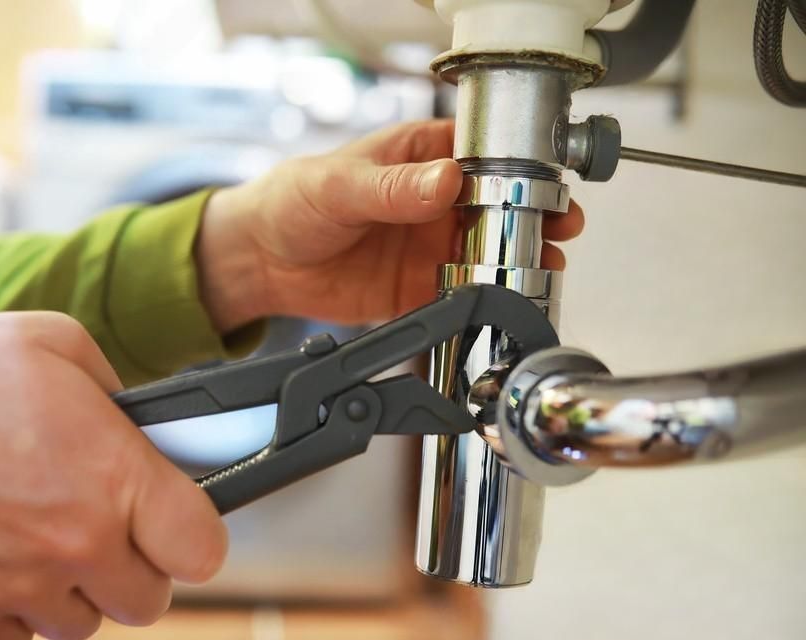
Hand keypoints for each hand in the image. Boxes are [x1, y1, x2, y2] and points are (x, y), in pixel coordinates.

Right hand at [0, 313, 226, 639]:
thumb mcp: (58, 344)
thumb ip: (117, 394)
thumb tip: (139, 426)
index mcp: (114, 478)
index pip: (201, 548)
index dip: (194, 534)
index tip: (178, 519)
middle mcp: (76, 544)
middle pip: (148, 600)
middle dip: (138, 564)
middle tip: (110, 524)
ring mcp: (19, 585)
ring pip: (83, 622)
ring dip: (77, 587)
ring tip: (46, 536)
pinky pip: (17, 638)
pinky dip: (17, 608)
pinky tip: (4, 560)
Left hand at [197, 120, 584, 331]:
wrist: (263, 262)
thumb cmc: (292, 202)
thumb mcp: (339, 185)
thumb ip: (393, 187)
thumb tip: (446, 180)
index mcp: (418, 159)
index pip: (481, 156)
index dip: (518, 168)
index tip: (543, 184)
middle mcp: (432, 202)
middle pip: (499, 206)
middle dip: (533, 216)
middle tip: (560, 227)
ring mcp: (429, 245)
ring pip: (488, 250)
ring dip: (518, 258)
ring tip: (545, 265)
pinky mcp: (418, 287)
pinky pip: (461, 292)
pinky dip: (484, 298)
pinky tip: (504, 300)